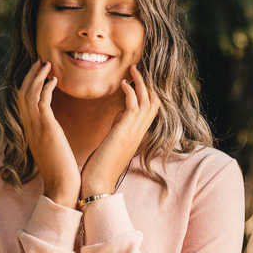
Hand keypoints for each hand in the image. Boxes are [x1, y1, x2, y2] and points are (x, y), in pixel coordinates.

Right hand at [16, 60, 80, 206]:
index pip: (22, 101)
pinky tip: (54, 80)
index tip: (37, 71)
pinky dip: (46, 88)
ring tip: (46, 64)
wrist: (62, 186)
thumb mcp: (50, 148)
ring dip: (37, 77)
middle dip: (30, 75)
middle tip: (40, 61)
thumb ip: (48, 135)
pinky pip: (42, 103)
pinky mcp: (47, 130)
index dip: (28, 84)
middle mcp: (29, 127)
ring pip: (29, 94)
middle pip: (22, 93)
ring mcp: (36, 128)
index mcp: (29, 131)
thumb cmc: (61, 170)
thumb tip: (52, 128)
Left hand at [81, 64, 160, 198]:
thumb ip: (120, 125)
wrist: (98, 184)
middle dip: (148, 83)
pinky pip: (134, 106)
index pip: (150, 108)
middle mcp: (139, 132)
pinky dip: (131, 92)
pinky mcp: (125, 132)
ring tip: (133, 69)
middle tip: (138, 68)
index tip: (137, 77)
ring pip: (148, 101)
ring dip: (141, 83)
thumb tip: (121, 112)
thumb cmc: (101, 165)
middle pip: (154, 101)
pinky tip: (123, 83)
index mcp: (137, 134)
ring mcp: (134, 132)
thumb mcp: (113, 141)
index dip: (147, 91)